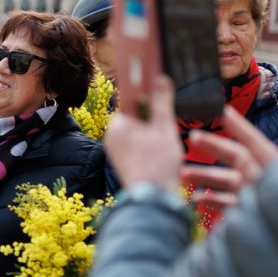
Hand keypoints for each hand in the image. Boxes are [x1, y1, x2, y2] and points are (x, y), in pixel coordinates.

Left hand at [104, 75, 183, 190]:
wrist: (152, 198)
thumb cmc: (157, 162)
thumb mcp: (163, 127)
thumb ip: (161, 102)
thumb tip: (159, 78)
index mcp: (117, 125)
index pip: (129, 100)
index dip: (144, 93)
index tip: (157, 86)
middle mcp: (111, 137)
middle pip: (134, 116)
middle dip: (151, 116)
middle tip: (166, 122)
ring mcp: (115, 151)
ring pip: (136, 132)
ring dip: (151, 132)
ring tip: (165, 142)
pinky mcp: (122, 163)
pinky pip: (136, 146)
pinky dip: (148, 145)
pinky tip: (161, 153)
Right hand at [179, 105, 277, 211]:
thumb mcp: (270, 191)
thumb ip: (249, 182)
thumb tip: (231, 167)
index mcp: (272, 169)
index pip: (252, 142)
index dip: (236, 125)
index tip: (219, 109)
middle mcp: (263, 179)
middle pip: (235, 158)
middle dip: (212, 148)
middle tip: (190, 138)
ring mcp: (257, 196)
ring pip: (228, 181)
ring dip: (205, 176)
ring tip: (182, 173)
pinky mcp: (251, 214)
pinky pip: (228, 203)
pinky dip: (212, 200)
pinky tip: (197, 199)